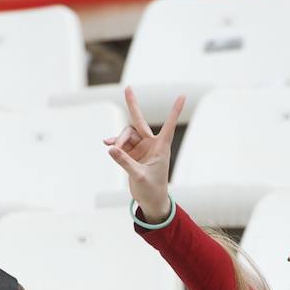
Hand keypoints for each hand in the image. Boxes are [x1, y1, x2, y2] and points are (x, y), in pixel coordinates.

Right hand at [103, 88, 183, 222]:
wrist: (151, 201)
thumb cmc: (152, 190)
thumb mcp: (139, 177)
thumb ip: (125, 162)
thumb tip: (110, 148)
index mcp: (161, 148)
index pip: (169, 126)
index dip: (175, 111)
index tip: (182, 96)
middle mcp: (151, 145)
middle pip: (139, 121)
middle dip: (133, 105)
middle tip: (128, 88)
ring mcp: (141, 148)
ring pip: (126, 135)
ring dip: (118, 140)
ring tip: (111, 148)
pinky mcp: (132, 154)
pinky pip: (121, 144)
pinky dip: (114, 143)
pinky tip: (107, 144)